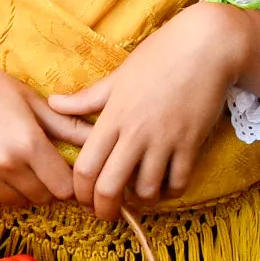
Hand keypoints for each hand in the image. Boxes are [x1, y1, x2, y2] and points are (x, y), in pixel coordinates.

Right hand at [0, 43, 92, 211]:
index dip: (69, 181)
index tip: (65, 171)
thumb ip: (66, 126)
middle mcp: (5, 165)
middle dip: (47, 184)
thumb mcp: (30, 100)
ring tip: (13, 161)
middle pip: (44, 197)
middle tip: (37, 162)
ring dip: (22, 189)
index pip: (65, 187)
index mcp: (28, 143)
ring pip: (18, 202)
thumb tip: (101, 137)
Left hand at [47, 3, 259, 223]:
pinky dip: (171, 191)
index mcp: (112, 117)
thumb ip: (87, 98)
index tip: (83, 199)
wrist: (205, 46)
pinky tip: (167, 184)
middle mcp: (135, 133)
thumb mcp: (118, 76)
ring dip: (141, 200)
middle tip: (106, 213)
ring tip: (139, 194)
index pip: (85, 167)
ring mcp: (164, 140)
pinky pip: (178, 183)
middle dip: (104, 209)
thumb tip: (54, 103)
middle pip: (110, 187)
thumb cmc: (158, 56)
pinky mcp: (191, 144)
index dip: (80, 192)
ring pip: (146, 190)